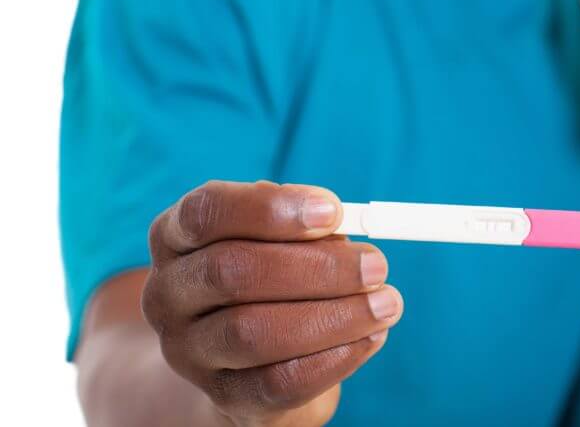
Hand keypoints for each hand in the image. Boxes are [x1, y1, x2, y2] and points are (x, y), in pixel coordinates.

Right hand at [142, 181, 402, 426]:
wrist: (245, 358)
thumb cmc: (272, 277)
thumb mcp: (281, 239)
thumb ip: (306, 229)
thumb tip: (343, 231)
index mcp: (176, 236)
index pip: (207, 211)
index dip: (270, 208)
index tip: (334, 212)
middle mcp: (168, 293)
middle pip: (232, 272)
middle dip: (317, 267)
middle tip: (377, 265)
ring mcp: (187, 351)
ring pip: (253, 332)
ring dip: (333, 315)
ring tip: (386, 303)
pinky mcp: (222, 397)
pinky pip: (276, 382)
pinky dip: (332, 359)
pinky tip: (369, 339)